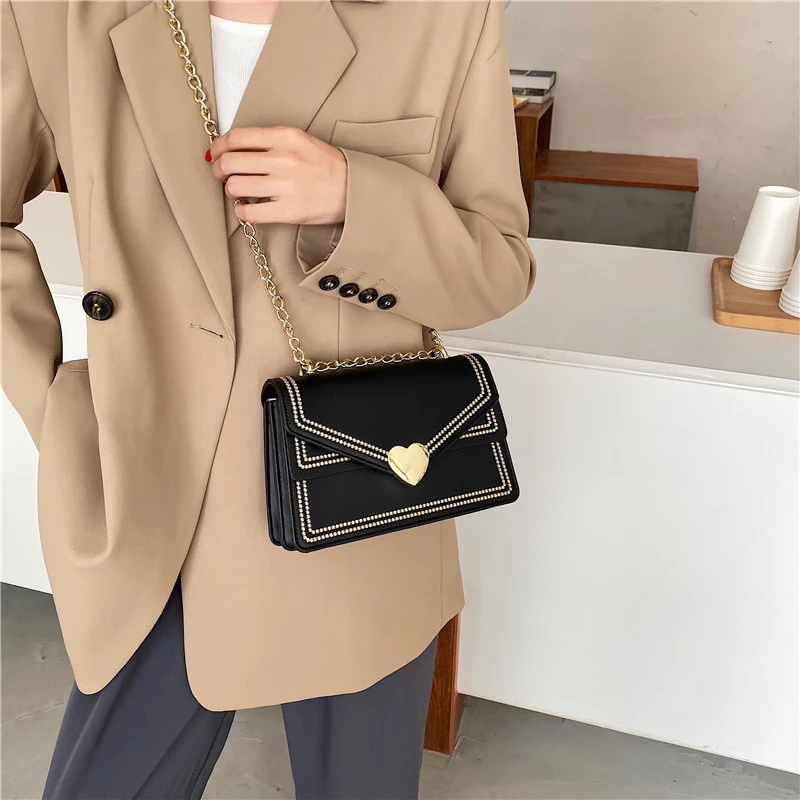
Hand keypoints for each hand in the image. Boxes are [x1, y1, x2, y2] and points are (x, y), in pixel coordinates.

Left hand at [207, 126, 347, 225]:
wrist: (354, 190)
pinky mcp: (289, 211)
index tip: (215, 153)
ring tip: (239, 192)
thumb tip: (233, 148)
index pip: (237, 137)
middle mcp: (284, 159)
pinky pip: (249, 212)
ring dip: (230, 190)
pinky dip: (241, 211)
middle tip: (222, 175)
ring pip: (235, 186)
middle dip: (218, 170)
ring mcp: (286, 186)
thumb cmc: (327, 167)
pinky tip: (247, 208)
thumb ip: (270, 141)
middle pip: (230, 162)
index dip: (219, 146)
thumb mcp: (301, 141)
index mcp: (286, 137)